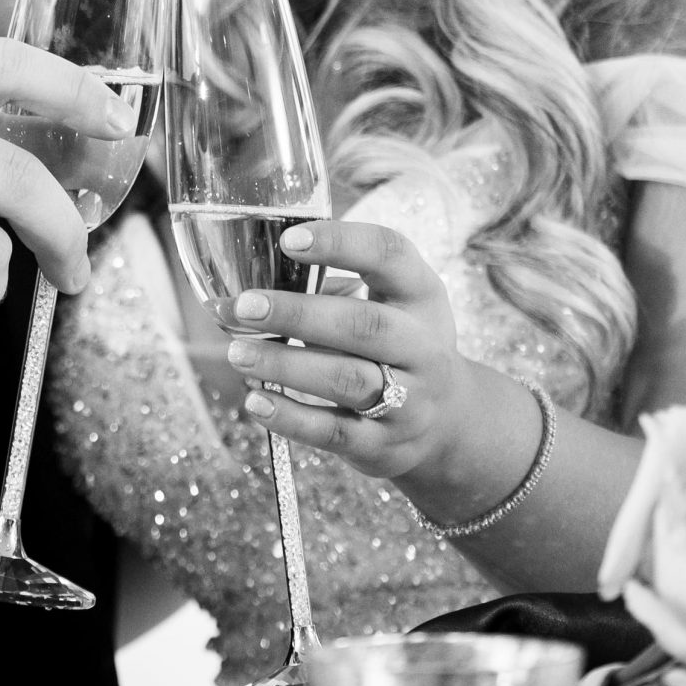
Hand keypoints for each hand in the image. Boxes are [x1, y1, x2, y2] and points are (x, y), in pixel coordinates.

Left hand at [221, 218, 479, 484]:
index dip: (341, 243)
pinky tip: (255, 402)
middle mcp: (424, 347)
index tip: (288, 239)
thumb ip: (331, 291)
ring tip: (238, 352)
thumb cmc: (396, 347)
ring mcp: (410, 401)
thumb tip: (245, 295)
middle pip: (364, 326)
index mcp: (421, 295)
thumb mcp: (389, 306)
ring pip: (347, 381)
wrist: (447, 421)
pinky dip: (291, 418)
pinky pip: (335, 432)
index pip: (390, 255)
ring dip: (285, 366)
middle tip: (244, 306)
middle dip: (299, 314)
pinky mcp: (384, 445)